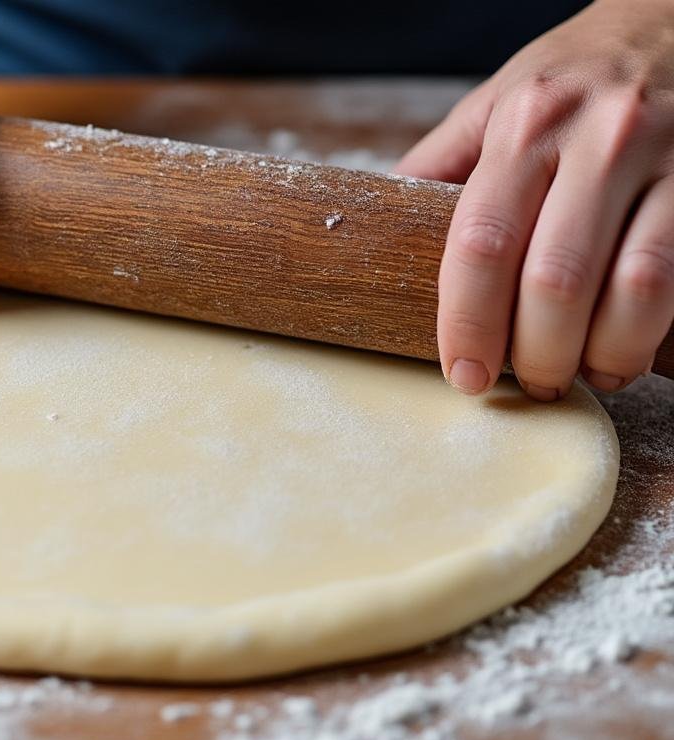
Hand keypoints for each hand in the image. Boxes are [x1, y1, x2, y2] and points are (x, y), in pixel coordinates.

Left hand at [396, 0, 673, 399]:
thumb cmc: (576, 75)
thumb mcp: (497, 101)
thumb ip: (443, 166)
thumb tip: (374, 228)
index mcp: (526, 124)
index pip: (482, 243)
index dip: (468, 322)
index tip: (463, 371)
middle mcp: (599, 139)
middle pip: (555, 279)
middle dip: (535, 353)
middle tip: (524, 383)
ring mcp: (668, 159)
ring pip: (634, 289)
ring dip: (602, 354)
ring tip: (579, 376)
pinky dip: (651, 332)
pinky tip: (627, 351)